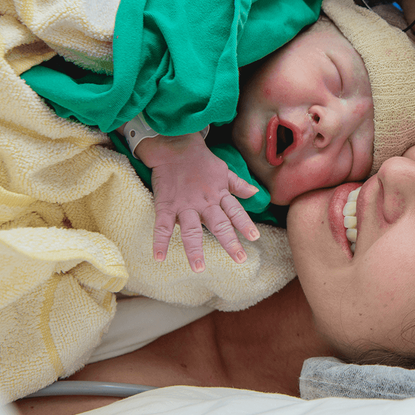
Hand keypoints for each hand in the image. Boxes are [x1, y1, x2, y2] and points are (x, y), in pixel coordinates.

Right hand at [136, 133, 260, 271]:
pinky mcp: (166, 205)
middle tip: (240, 259)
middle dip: (229, 242)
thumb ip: (238, 184)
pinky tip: (159, 257)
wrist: (174, 146)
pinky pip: (163, 226)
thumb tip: (255, 192)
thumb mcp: (224, 171)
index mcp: (219, 194)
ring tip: (198, 268)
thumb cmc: (201, 160)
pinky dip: (160, 241)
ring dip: (194, 250)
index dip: (245, 225)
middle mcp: (205, 202)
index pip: (236, 212)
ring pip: (191, 230)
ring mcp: (185, 205)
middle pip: (219, 224)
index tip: (255, 238)